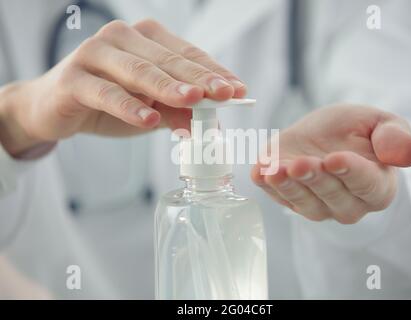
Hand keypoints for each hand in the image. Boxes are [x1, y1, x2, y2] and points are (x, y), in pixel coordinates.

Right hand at [0, 19, 245, 156]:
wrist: (55, 108)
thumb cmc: (108, 102)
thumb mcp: (151, 109)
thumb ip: (179, 112)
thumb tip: (213, 123)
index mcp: (146, 39)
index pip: (187, 55)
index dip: (214, 72)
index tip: (239, 90)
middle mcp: (122, 38)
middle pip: (169, 60)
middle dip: (200, 79)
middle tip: (225, 94)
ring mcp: (96, 54)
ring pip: (139, 70)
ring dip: (168, 87)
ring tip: (193, 101)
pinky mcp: (74, 78)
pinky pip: (106, 92)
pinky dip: (129, 107)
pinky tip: (148, 120)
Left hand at [251, 105, 410, 223]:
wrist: (324, 133)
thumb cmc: (355, 129)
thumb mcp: (380, 123)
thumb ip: (395, 138)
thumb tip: (407, 155)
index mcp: (377, 187)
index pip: (366, 185)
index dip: (351, 172)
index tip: (334, 159)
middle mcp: (347, 204)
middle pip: (332, 197)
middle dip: (315, 179)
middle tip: (301, 162)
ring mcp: (315, 204)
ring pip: (303, 203)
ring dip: (289, 187)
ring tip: (276, 170)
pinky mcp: (288, 196)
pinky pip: (277, 196)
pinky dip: (267, 185)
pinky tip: (259, 172)